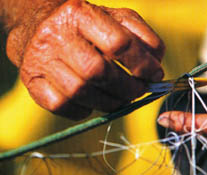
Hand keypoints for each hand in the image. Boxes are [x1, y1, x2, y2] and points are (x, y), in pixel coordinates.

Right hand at [6, 0, 164, 119]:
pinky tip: (93, 103)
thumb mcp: (116, 19)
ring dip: (109, 102)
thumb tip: (157, 68)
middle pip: (98, 71)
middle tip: (138, 91)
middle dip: (127, 87)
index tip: (154, 75)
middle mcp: (56, 34)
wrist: (38, 26)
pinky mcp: (31, 81)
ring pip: (80, 91)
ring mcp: (40, 59)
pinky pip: (61, 106)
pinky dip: (83, 110)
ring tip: (120, 98)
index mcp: (81, 14)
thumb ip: (142, 37)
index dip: (142, 64)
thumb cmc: (87, 26)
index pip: (119, 43)